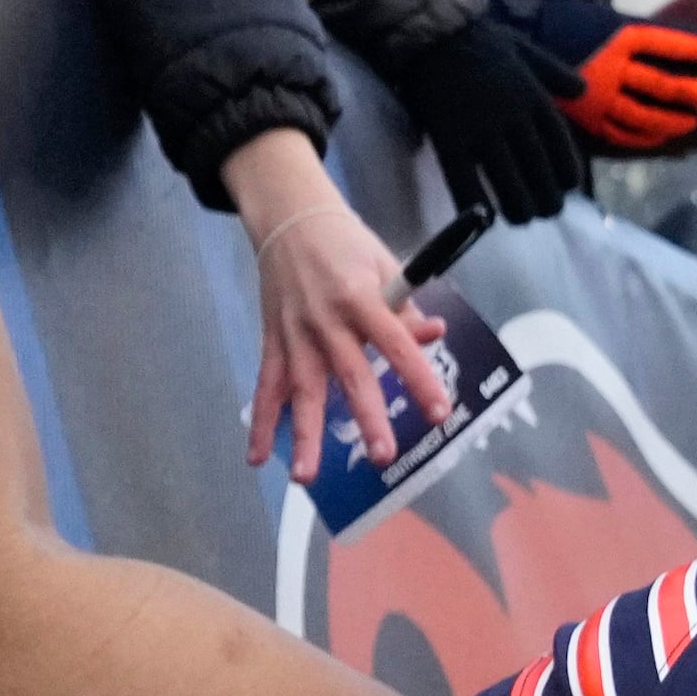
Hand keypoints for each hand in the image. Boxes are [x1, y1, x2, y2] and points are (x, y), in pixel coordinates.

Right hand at [228, 137, 451, 480]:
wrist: (289, 218)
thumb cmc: (344, 242)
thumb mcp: (384, 264)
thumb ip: (405, 306)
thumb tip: (435, 337)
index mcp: (360, 296)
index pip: (396, 342)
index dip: (418, 377)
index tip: (438, 412)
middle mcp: (325, 319)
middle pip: (349, 374)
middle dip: (366, 416)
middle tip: (382, 456)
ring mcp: (294, 333)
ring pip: (301, 390)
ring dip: (303, 435)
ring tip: (306, 476)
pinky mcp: (273, 340)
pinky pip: (267, 387)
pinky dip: (261, 422)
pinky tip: (258, 456)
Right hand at [388, 16, 585, 227]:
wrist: (432, 29)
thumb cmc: (479, 38)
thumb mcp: (525, 49)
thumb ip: (554, 72)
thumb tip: (581, 90)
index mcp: (535, 98)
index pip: (562, 149)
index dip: (567, 175)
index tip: (566, 187)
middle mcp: (515, 119)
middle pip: (540, 174)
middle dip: (547, 201)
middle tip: (544, 212)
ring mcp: (482, 131)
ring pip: (509, 185)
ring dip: (519, 210)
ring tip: (519, 218)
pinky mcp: (450, 140)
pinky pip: (465, 182)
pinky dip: (476, 206)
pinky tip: (482, 217)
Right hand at [556, 16, 696, 151]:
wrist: (517, 44)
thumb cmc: (557, 21)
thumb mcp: (597, 12)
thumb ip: (630, 26)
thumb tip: (664, 34)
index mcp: (617, 37)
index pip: (668, 43)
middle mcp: (613, 69)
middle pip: (662, 85)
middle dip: (692, 92)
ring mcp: (599, 97)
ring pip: (645, 115)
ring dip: (672, 120)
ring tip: (691, 122)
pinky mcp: (586, 116)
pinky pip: (621, 133)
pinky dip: (642, 138)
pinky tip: (658, 138)